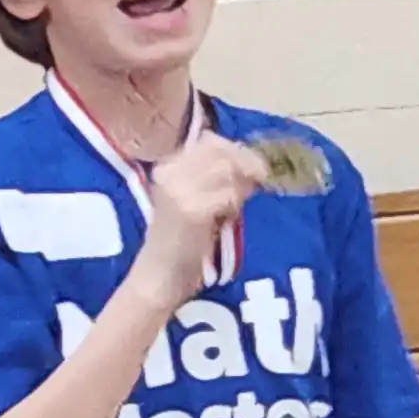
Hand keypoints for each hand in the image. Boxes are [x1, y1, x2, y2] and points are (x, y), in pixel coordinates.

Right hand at [125, 133, 266, 301]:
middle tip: (259, 182)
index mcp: (167, 166)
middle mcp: (169, 172)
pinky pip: (227, 195)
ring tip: (239, 204)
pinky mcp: (190, 210)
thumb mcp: (193, 198)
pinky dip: (235, 204)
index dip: (235, 149)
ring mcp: (178, 190)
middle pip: (220, 151)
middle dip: (245, 164)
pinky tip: (230, 217)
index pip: (209, 141)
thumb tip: (252, 161)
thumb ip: (214, 177)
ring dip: (241, 186)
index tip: (253, 166)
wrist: (159, 277)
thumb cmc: (180, 240)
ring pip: (226, 170)